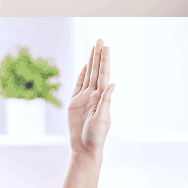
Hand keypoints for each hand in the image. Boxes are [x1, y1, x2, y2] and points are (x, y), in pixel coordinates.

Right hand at [67, 40, 114, 156]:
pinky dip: (81, 74)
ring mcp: (85, 98)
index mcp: (102, 97)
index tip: (105, 47)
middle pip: (96, 71)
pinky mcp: (75, 103)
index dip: (104, 60)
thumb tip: (112, 83)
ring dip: (91, 61)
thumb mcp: (102, 118)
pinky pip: (78, 85)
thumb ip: (106, 101)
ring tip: (93, 47)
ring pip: (88, 75)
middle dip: (98, 55)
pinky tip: (84, 66)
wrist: (84, 147)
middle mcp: (95, 95)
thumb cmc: (96, 136)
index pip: (103, 74)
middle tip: (100, 39)